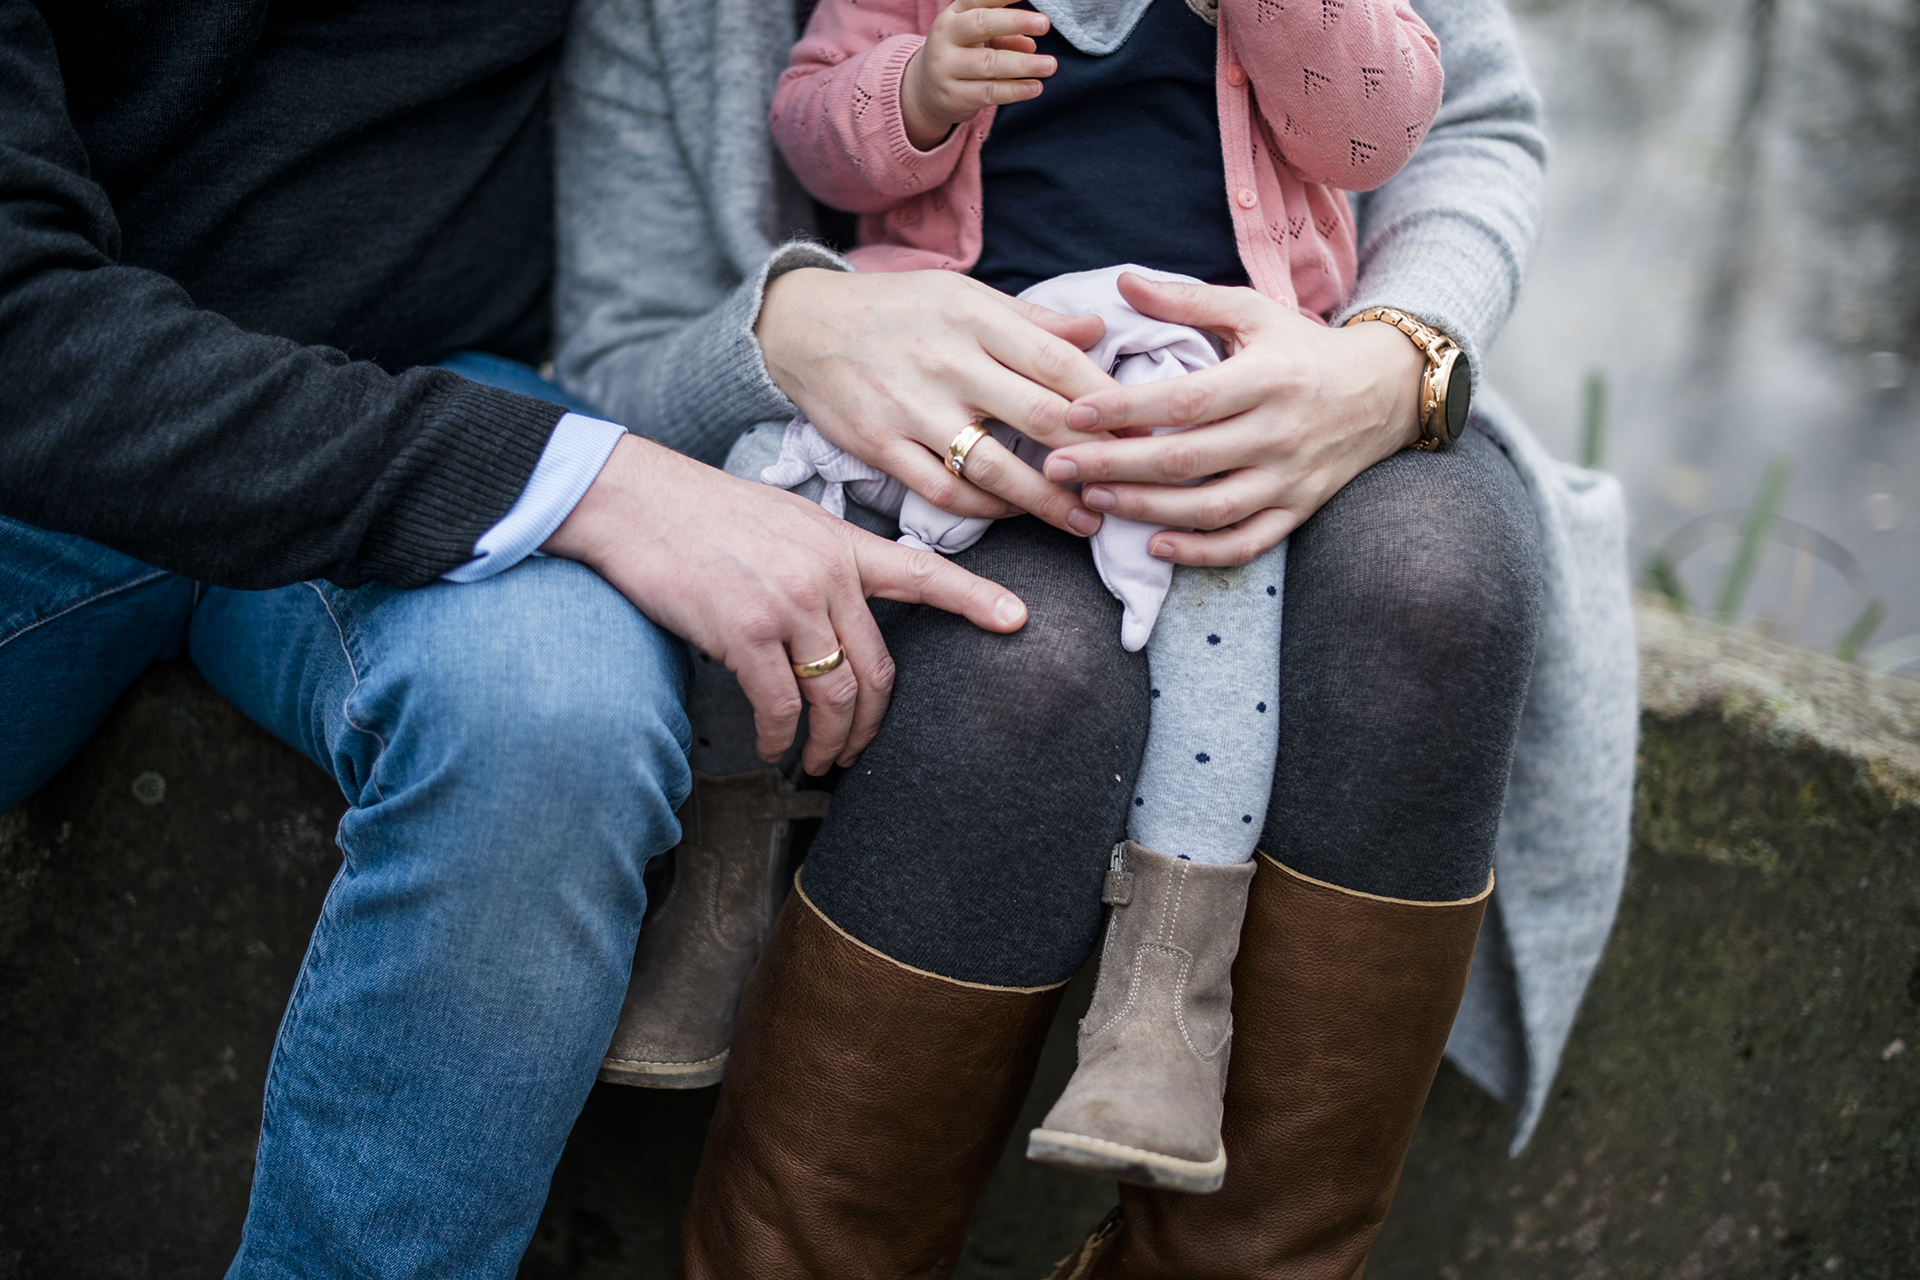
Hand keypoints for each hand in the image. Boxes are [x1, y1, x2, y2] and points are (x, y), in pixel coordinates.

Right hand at [543, 436, 1027, 774]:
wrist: (633, 500)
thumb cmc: (700, 515)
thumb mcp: (782, 521)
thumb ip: (821, 561)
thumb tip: (836, 613)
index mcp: (840, 543)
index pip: (922, 571)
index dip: (973, 598)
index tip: (1016, 620)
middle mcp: (826, 573)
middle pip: (878, 668)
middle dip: (872, 724)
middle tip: (859, 749)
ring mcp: (788, 601)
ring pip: (835, 694)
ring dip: (829, 742)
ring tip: (815, 761)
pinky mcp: (745, 628)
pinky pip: (780, 704)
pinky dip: (779, 738)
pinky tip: (773, 748)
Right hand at [757, 266, 1115, 536]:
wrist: (800, 326)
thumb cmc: (897, 311)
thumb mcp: (963, 297)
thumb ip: (1030, 321)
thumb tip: (1097, 333)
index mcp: (975, 316)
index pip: (1061, 363)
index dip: (1111, 402)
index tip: (1146, 430)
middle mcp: (946, 361)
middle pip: (1041, 418)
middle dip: (1096, 457)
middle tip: (1132, 482)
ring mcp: (911, 408)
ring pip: (996, 467)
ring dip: (1049, 501)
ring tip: (1086, 518)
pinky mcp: (880, 446)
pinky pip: (944, 490)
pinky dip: (986, 509)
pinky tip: (1015, 514)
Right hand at [902, 0, 1055, 149]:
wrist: (926, 91)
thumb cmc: (962, 55)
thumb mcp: (979, 38)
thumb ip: (1004, 35)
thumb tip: (1031, 44)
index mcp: (954, 14)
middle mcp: (946, 36)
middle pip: (982, 24)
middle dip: (1016, 21)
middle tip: (1045, 24)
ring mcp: (945, 68)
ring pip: (989, 63)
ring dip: (1024, 64)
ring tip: (1050, 65)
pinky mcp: (952, 97)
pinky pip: (988, 92)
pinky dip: (1015, 90)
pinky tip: (1035, 87)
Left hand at [1040, 274, 1423, 565]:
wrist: (1385, 390)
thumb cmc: (1304, 348)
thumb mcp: (1254, 311)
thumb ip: (1187, 301)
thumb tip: (1123, 282)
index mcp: (1266, 378)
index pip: (1184, 400)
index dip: (1124, 410)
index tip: (1072, 412)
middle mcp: (1279, 432)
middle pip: (1185, 460)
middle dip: (1113, 466)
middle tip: (1057, 465)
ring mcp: (1290, 478)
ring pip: (1209, 508)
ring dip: (1145, 510)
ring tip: (1092, 500)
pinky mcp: (1299, 510)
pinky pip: (1247, 543)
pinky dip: (1201, 552)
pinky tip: (1154, 545)